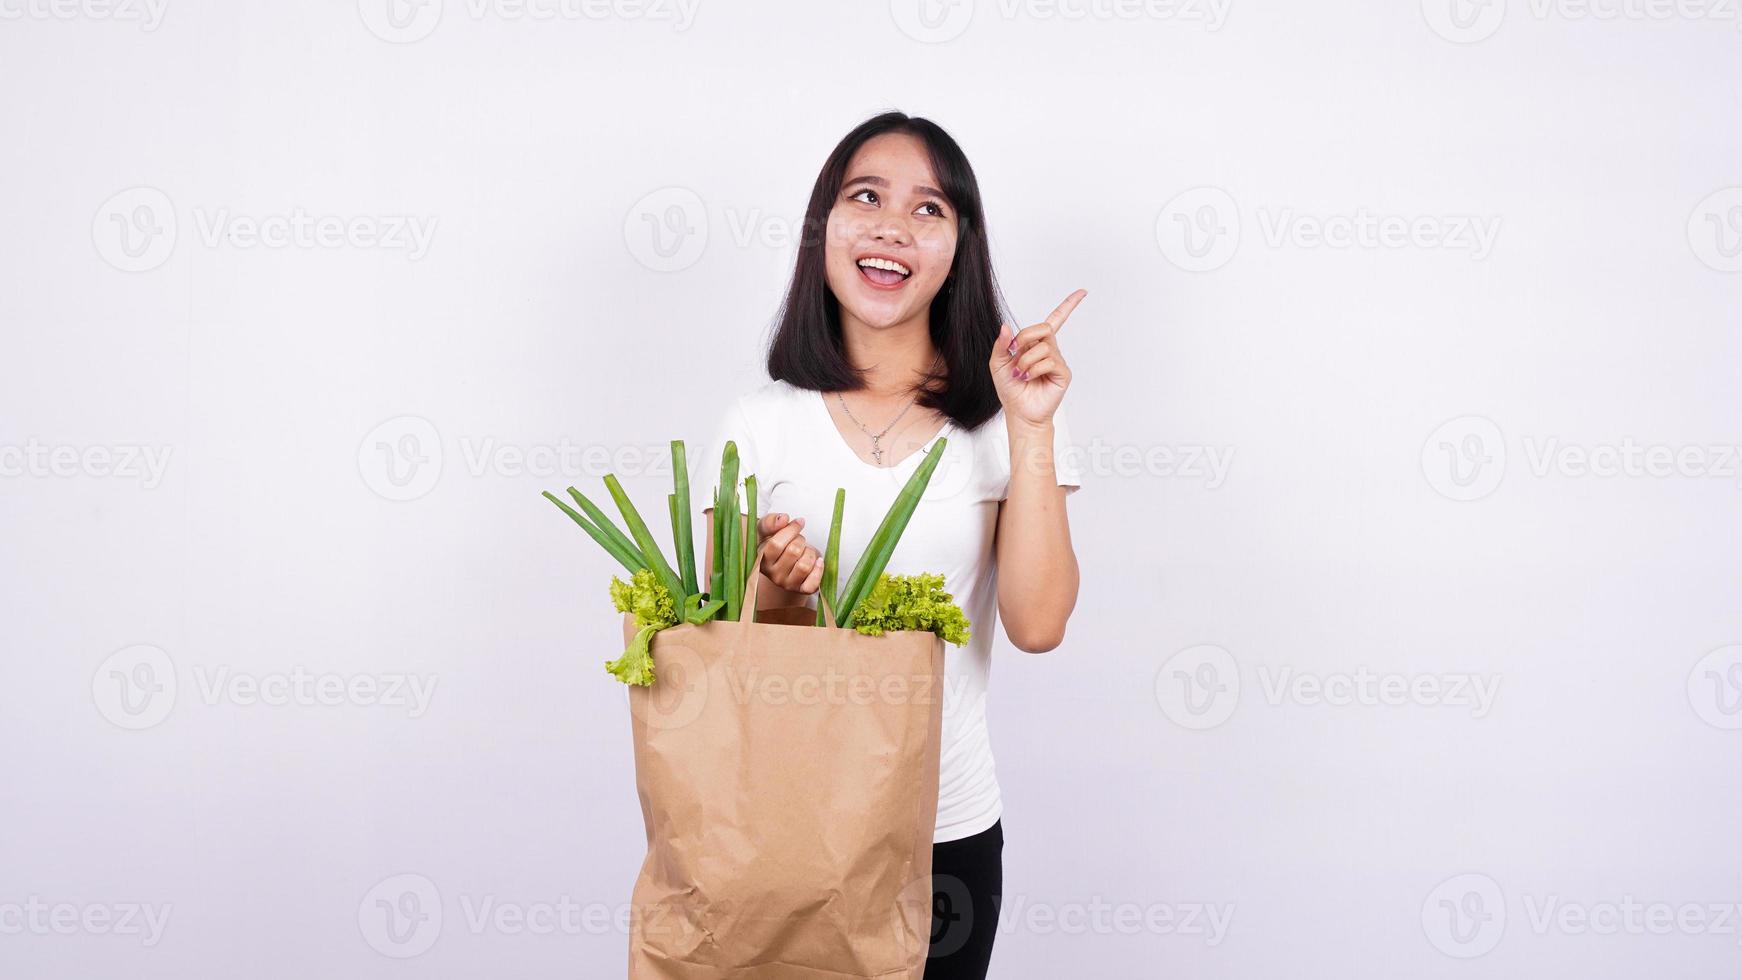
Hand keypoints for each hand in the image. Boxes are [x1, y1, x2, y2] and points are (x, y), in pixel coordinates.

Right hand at [755, 512, 824, 594]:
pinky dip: (819, 569)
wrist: (787, 563)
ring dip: (810, 553)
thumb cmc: (776, 543)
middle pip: (793, 552)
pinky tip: (818, 561)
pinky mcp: (802, 590)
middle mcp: (773, 575)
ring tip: (806, 551)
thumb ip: (771, 522)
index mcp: (762, 559)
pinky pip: (813, 582)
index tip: (798, 523)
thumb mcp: (768, 530)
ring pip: (805, 565)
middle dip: (801, 540)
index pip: (775, 544)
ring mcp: (787, 584)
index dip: (790, 530)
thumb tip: (783, 519)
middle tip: (799, 540)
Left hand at [990, 288, 1085, 427]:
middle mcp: (1049, 350)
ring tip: (1020, 374)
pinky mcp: (1062, 373)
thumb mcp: (998, 364)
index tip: (1083, 292)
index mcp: (1035, 344)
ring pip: (1044, 347)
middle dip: (1025, 337)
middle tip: (1014, 353)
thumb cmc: (1010, 390)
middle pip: (1044, 327)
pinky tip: (1028, 378)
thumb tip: (1006, 327)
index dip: (1068, 305)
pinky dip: (1034, 369)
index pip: (1055, 320)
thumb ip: (1001, 345)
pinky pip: (1049, 361)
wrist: (1019, 412)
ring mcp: (1057, 361)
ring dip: (1025, 360)